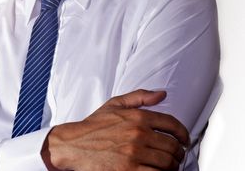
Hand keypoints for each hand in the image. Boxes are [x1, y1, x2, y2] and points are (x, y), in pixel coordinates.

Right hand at [41, 89, 189, 170]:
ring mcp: (134, 154)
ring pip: (167, 163)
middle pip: (172, 147)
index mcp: (137, 117)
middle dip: (177, 153)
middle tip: (175, 157)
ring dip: (171, 167)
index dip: (183, 134)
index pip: (172, 124)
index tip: (184, 141)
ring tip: (167, 167)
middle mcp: (138, 134)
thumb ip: (139, 97)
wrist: (73, 145)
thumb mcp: (114, 105)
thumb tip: (162, 94)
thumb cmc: (93, 126)